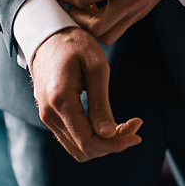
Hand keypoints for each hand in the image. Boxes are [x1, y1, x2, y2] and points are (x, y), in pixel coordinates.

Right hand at [31, 26, 142, 161]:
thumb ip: (100, 103)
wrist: (48, 35)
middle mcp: (49, 115)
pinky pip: (73, 138)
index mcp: (61, 101)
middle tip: (135, 124)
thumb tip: (109, 135)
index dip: (115, 145)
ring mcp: (47, 117)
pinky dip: (93, 137)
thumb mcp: (96, 67)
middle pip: (85, 150)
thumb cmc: (75, 45)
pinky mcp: (51, 116)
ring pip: (79, 148)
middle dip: (113, 144)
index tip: (138, 135)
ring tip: (124, 124)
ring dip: (104, 142)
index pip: (89, 141)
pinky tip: (108, 122)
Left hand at [46, 0, 177, 44]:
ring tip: (84, 5)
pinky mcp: (141, 14)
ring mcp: (139, 9)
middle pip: (95, 27)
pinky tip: (97, 6)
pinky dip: (102, 24)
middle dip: (75, 17)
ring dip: (89, 25)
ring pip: (107, 36)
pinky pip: (117, 30)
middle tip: (69, 0)